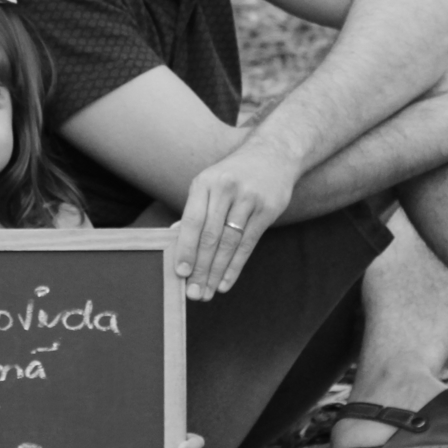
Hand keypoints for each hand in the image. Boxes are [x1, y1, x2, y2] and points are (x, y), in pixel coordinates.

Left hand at [175, 138, 298, 300]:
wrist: (272, 154)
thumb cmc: (232, 175)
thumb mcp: (209, 183)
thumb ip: (194, 210)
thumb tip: (174, 238)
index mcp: (204, 183)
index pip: (192, 221)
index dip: (185, 248)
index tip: (180, 272)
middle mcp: (226, 190)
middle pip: (210, 236)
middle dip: (200, 267)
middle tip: (193, 292)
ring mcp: (248, 199)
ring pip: (229, 243)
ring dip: (217, 272)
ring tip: (208, 292)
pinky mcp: (267, 209)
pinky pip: (248, 244)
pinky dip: (235, 266)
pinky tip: (225, 282)